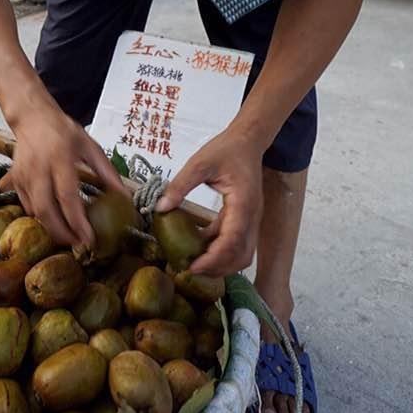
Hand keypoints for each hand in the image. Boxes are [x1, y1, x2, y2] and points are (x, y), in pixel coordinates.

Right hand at [1, 106, 125, 247]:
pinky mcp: (15, 181)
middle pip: (46, 210)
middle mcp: (39, 169)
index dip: (78, 222)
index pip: (68, 197)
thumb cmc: (63, 131)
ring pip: (35, 212)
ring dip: (52, 228)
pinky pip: (27, 206)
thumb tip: (125, 197)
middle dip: (62, 233)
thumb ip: (107, 172)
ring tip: (69, 236)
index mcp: (60, 158)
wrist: (32, 117)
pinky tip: (55, 219)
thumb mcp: (90, 147)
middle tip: (78, 245)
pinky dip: (41, 217)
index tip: (89, 239)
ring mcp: (23, 176)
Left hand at [154, 129, 265, 275]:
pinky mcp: (245, 219)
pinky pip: (234, 242)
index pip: (232, 241)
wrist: (248, 141)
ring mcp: (250, 220)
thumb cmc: (227, 150)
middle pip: (241, 256)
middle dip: (217, 269)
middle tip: (190, 271)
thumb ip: (180, 185)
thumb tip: (160, 207)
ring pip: (241, 254)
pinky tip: (197, 247)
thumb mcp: (200, 163)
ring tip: (193, 264)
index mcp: (244, 204)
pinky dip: (218, 250)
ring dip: (220, 263)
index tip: (192, 267)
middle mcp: (252, 217)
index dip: (213, 259)